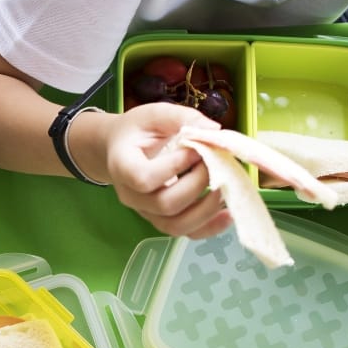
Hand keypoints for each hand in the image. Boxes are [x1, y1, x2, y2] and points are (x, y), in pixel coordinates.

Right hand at [105, 102, 231, 237]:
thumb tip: (214, 130)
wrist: (120, 150)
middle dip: (197, 184)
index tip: (195, 148)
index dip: (174, 167)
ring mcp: (146, 212)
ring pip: (176, 226)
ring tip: (225, 187)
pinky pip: (185, 232)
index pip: (143, 178)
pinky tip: (228, 213)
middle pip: (164, 205)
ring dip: (207, 210)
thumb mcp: (154, 115)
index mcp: (123, 167)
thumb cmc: (136, 131)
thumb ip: (181, 117)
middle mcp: (131, 196)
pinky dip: (209, 227)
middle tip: (214, 162)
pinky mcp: (162, 219)